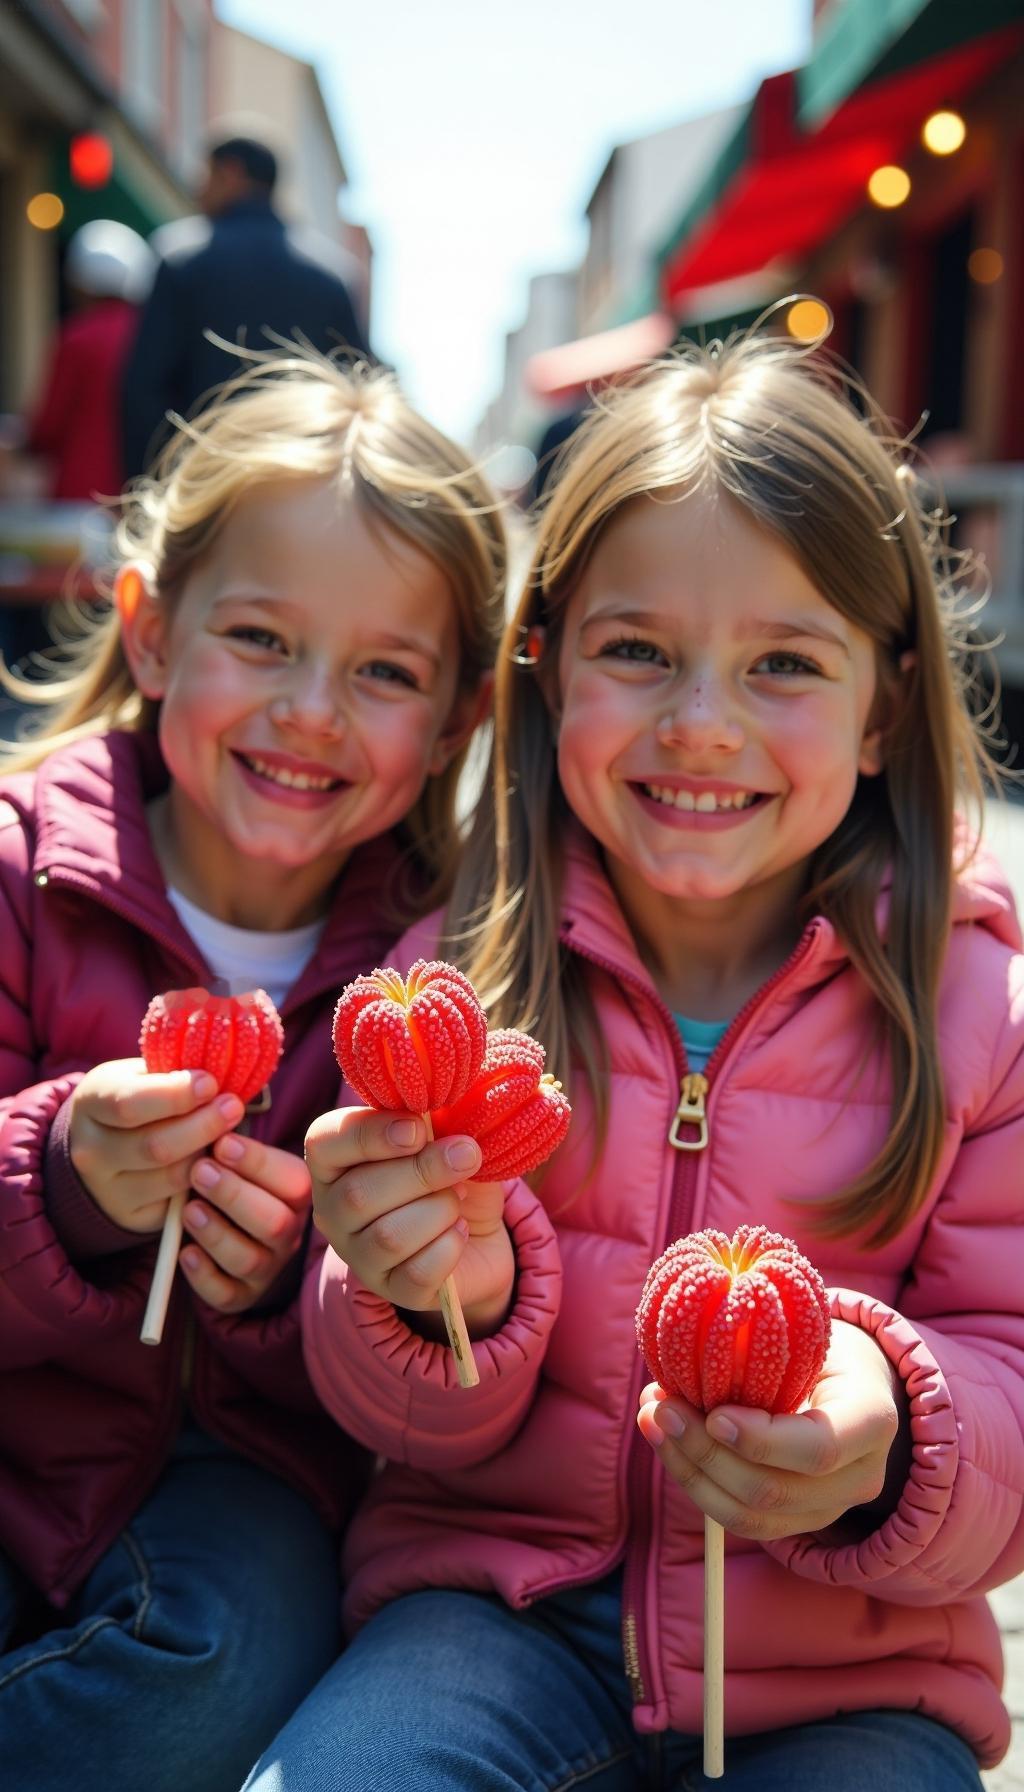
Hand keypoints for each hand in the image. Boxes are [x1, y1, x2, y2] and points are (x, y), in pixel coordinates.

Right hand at [69, 1059, 244, 1232]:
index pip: (129, 1103)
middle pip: (155, 1146)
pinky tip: (217, 1161)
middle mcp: (90, 1152)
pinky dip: (205, 1181)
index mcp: (90, 1103)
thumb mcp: (142, 1075)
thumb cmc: (137, 1099)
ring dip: (209, 1154)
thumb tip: (218, 1077)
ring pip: (172, 1177)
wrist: (105, 1146)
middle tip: (234, 1107)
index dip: (176, 1094)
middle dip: (203, 1125)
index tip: (211, 1083)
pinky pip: (180, 1201)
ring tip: (230, 1134)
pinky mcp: (132, 1217)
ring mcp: (108, 1190)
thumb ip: (173, 1074)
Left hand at [179, 1133, 310, 1313]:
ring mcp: (266, 1266)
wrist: (228, 1226)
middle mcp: (288, 1232)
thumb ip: (231, 1141)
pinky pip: (227, 1294)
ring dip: (216, 1233)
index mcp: (297, 1195)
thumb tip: (215, 1109)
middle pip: (274, 1223)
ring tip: (188, 1209)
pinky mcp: (240, 1294)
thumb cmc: (232, 1179)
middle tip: (199, 1172)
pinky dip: (204, 1275)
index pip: (293, 1181)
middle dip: (234, 1196)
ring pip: (249, 1259)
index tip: (222, 1142)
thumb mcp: (237, 1157)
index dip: (258, 1162)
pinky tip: (184, 1252)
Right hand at [305, 1106, 514, 1335]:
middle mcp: (334, 1211)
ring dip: (439, 1209)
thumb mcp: (446, 1133)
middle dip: (422, 1171)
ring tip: (457, 1198)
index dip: (370, 1134)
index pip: (325, 1142)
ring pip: (388, 1237)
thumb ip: (439, 1119)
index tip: (419, 1128)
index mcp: (336, 1161)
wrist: (479, 1229)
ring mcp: (358, 1256)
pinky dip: (449, 1246)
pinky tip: (459, 1231)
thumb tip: (444, 1112)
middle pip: (358, 1195)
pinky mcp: (392, 1290)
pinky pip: (416, 1272)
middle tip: (465, 1156)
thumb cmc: (450, 1171)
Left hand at [637, 1320, 902, 1540]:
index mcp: (871, 1420)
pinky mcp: (798, 1522)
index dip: (760, 1440)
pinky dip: (696, 1484)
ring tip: (653, 1421)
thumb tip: (691, 1343)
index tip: (712, 1414)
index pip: (819, 1448)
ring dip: (689, 1470)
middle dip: (705, 1452)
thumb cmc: (821, 1345)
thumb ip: (765, 1347)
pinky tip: (668, 1443)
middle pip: (775, 1489)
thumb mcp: (808, 1333)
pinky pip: (740, 1520)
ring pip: (750, 1515)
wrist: (853, 1383)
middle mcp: (860, 1477)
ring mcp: (830, 1508)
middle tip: (661, 1407)